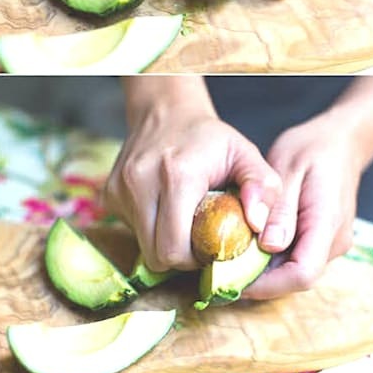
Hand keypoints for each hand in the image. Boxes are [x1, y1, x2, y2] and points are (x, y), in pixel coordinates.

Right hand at [105, 102, 281, 270]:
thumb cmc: (210, 139)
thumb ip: (263, 188)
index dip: (196, 260)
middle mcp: (140, 182)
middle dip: (180, 259)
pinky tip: (165, 210)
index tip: (212, 248)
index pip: (176, 249)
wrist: (166, 112)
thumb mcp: (246, 155)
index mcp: (177, 176)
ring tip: (183, 223)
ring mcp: (119, 189)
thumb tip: (260, 226)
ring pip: (142, 246)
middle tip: (199, 243)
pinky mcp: (109, 194)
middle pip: (156, 255)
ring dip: (164, 244)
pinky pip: (131, 231)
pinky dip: (150, 230)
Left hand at [249, 107, 361, 299]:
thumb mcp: (288, 169)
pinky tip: (250, 243)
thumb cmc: (312, 149)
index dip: (267, 284)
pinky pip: (297, 258)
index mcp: (327, 223)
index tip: (231, 276)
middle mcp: (335, 242)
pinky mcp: (324, 243)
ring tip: (232, 254)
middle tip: (222, 266)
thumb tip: (269, 247)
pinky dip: (273, 258)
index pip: (302, 273)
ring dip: (264, 269)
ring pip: (295, 271)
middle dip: (260, 280)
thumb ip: (281, 210)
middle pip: (296, 278)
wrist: (341, 142)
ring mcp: (332, 244)